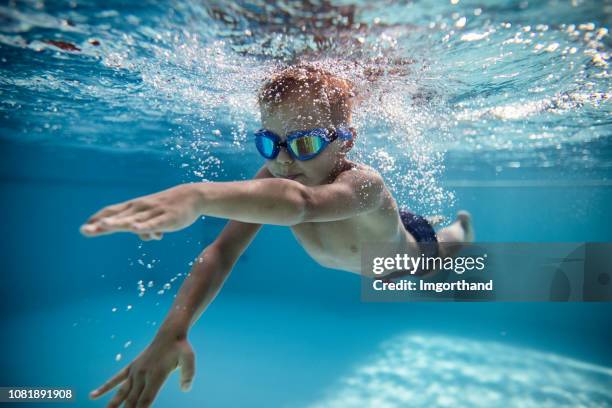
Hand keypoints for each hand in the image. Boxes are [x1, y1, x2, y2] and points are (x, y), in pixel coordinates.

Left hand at [80, 184, 201, 238]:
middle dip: (101, 224)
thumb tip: (143, 235)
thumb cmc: (170, 207)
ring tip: (103, 226)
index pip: (112, 212)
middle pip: (118, 217)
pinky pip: (153, 223)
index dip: (98, 219)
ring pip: (133, 220)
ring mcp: (153, 213)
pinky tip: (135, 229)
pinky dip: (144, 226)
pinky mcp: (166, 219)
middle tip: (83, 231)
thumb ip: (146, 226)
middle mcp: (140, 208)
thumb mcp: (154, 217)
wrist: (192, 196)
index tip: (83, 229)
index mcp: (134, 207)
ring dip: (117, 223)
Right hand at [89, 332, 194, 407]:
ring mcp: (135, 371)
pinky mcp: (131, 367)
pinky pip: (115, 379)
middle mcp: (142, 375)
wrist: (170, 333)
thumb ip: (188, 374)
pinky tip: (92, 396)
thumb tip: (185, 389)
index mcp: (156, 376)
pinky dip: (104, 387)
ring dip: (112, 406)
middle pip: (131, 401)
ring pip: (121, 393)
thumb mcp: (189, 359)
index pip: (145, 401)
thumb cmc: (181, 347)